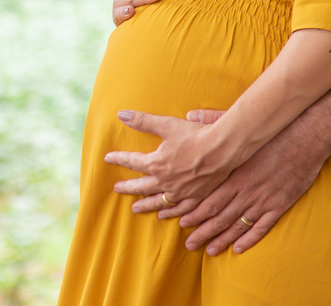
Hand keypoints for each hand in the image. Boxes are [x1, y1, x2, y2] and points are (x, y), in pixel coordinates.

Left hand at [105, 110, 238, 210]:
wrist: (221, 149)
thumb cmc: (196, 135)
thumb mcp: (167, 125)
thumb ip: (143, 121)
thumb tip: (121, 114)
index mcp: (157, 163)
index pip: (132, 161)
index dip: (119, 159)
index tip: (108, 158)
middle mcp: (165, 181)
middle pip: (141, 186)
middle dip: (128, 187)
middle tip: (117, 189)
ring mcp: (180, 191)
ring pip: (158, 202)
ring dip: (145, 204)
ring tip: (136, 208)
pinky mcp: (195, 197)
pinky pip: (178, 209)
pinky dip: (169, 213)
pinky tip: (164, 215)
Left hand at [176, 109, 325, 255]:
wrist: (304, 138)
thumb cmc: (272, 131)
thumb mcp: (240, 126)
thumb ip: (213, 122)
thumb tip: (190, 114)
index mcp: (234, 174)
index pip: (208, 200)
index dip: (194, 213)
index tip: (181, 223)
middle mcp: (245, 191)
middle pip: (219, 217)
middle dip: (202, 232)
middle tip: (190, 244)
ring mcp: (262, 200)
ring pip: (237, 226)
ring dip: (222, 239)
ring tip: (210, 250)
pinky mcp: (279, 205)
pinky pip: (261, 227)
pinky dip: (249, 240)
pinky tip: (239, 249)